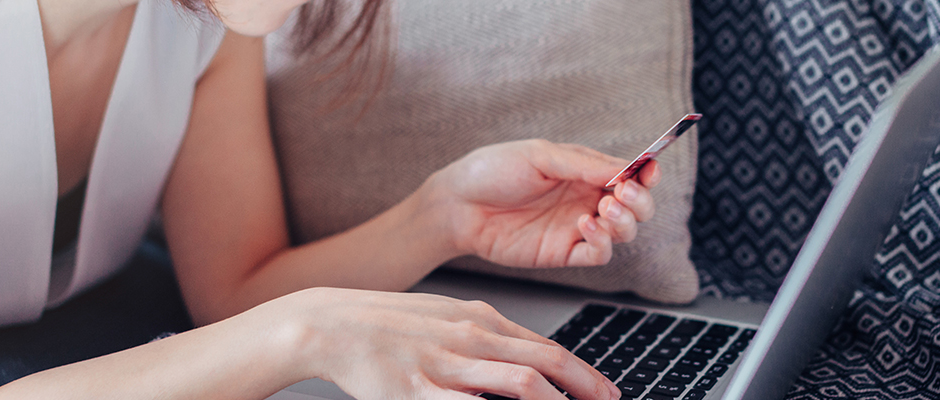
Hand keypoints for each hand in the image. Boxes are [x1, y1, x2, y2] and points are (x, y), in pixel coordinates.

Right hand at [279, 288, 619, 399]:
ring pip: (520, 383)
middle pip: (544, 363)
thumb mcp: (447, 318)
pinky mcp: (417, 391)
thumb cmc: (390, 325)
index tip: (606, 392)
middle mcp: (470, 338)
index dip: (583, 372)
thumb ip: (487, 339)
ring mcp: (446, 364)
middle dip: (585, 388)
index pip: (546, 347)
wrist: (333, 324)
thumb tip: (525, 360)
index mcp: (479, 320)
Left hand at [428, 139, 660, 267]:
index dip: (647, 174)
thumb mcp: (539, 155)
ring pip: (625, 232)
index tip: (649, 172)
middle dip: (640, 202)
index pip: (631, 174)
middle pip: (637, 207)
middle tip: (622, 195)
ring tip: (604, 209)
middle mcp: (587, 198)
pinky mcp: (563, 252)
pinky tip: (584, 225)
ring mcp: (577, 227)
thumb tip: (626, 170)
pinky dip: (602, 242)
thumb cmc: (493, 171)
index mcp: (585, 170)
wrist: (458, 205)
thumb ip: (583, 164)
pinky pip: (599, 254)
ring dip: (625, 222)